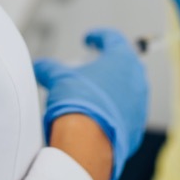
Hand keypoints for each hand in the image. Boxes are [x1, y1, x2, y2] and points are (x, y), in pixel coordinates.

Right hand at [33, 29, 148, 179]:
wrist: (88, 142)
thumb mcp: (59, 78)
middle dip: (108, 64)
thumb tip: (39, 66)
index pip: (113, 39)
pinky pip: (127, 113)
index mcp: (122, 59)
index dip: (99, 37)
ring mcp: (140, 104)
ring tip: (93, 94)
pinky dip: (115, 111)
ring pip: (128, 90)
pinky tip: (99, 116)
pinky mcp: (136, 126)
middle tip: (92, 67)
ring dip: (113, 89)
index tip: (89, 39)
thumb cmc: (78, 103)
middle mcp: (136, 79)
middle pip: (124, 64)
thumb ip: (49, 68)